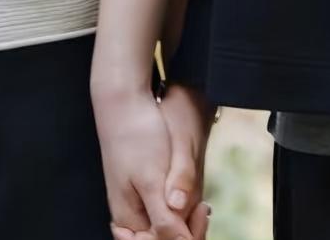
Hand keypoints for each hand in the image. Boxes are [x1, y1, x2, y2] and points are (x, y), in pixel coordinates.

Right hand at [93, 85, 209, 239]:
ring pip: (165, 226)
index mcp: (128, 219)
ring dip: (185, 222)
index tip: (203, 212)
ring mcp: (136, 202)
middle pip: (162, 237)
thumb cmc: (136, 136)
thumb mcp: (152, 177)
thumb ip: (165, 214)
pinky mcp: (144, 189)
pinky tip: (194, 203)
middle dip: (186, 231)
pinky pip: (163, 211)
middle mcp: (130, 216)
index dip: (185, 236)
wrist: (124, 103)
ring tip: (202, 206)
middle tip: (205, 209)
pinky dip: (180, 210)